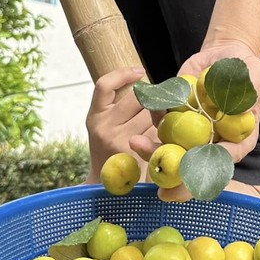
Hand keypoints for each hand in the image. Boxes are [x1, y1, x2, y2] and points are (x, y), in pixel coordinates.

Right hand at [84, 67, 154, 183]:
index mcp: (94, 117)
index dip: (123, 74)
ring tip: (159, 127)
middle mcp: (104, 127)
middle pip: (137, 98)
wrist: (105, 189)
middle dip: (152, 98)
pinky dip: (164, 134)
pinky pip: (159, 132)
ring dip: (161, 117)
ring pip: (152, 114)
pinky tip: (163, 139)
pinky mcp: (137, 153)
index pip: (104, 85)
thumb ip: (119, 108)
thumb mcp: (105, 127)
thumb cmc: (111, 152)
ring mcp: (120, 141)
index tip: (140, 70)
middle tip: (158, 105)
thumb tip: (146, 82)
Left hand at [129, 41, 259, 202]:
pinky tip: (149, 107)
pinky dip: (154, 118)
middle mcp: (213, 141)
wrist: (224, 54)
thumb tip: (247, 103)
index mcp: (237, 139)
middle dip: (174, 176)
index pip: (226, 161)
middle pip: (194, 165)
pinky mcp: (176, 116)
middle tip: (158, 186)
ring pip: (171, 148)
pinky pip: (162, 121)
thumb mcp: (256, 72)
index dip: (211, 173)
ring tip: (135, 143)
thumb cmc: (246, 67)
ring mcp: (192, 130)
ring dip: (152, 150)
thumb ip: (253, 87)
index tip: (193, 177)